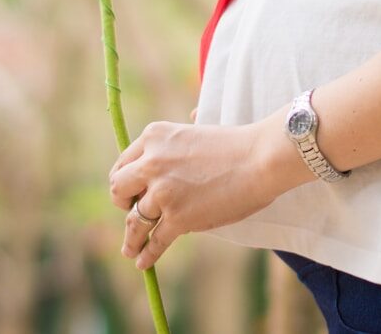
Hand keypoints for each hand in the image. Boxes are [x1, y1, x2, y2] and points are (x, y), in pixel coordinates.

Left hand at [107, 119, 286, 270]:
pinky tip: (143, 262)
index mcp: (154, 136)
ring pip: (134, 221)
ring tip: (130, 249)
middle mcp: (151, 162)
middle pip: (119, 189)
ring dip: (130, 239)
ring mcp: (163, 192)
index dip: (126, 181)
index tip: (130, 193)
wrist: (261, 158)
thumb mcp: (197, 130)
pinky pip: (155, 241)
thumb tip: (189, 117)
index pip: (124, 163)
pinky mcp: (178, 218)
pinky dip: (147, 254)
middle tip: (130, 212)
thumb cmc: (237, 145)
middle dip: (122, 204)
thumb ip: (182, 135)